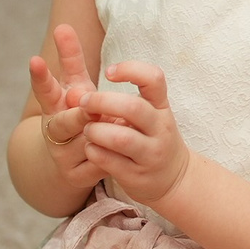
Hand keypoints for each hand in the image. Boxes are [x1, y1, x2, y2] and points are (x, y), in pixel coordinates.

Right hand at [27, 24, 102, 190]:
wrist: (72, 163)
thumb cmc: (79, 114)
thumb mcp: (77, 86)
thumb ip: (71, 60)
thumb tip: (62, 26)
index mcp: (54, 107)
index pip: (45, 89)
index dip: (40, 76)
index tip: (35, 59)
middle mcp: (54, 131)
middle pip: (62, 123)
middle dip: (76, 116)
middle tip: (86, 108)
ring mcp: (62, 156)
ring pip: (85, 143)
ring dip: (103, 134)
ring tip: (118, 127)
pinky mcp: (76, 177)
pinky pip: (97, 164)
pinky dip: (108, 156)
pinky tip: (118, 153)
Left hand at [79, 61, 192, 203]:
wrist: (173, 178)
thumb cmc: (152, 137)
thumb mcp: (150, 113)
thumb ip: (120, 100)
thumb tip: (76, 93)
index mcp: (162, 107)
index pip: (154, 79)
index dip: (131, 70)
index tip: (109, 72)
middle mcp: (160, 129)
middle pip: (133, 108)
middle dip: (102, 102)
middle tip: (84, 102)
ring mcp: (151, 154)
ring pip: (121, 138)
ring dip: (97, 131)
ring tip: (88, 130)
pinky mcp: (137, 176)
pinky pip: (111, 162)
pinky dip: (95, 152)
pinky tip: (91, 148)